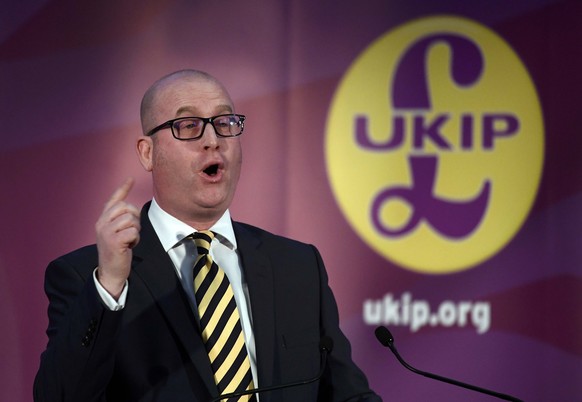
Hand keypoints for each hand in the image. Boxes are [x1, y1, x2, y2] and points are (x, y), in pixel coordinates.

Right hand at [95, 178, 140, 298]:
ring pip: (131, 219)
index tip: (130, 179)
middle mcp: (101, 223)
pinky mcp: (114, 241)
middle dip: (135, 217)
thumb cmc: (117, 251)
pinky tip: (130, 246)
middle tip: (132, 231)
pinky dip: (136, 239)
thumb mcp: (115, 233)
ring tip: (129, 240)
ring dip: (136, 230)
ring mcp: (106, 232)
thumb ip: (120, 220)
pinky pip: (133, 231)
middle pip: (126, 207)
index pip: (113, 200)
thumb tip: (131, 207)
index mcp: (102, 220)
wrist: (111, 272)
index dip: (122, 189)